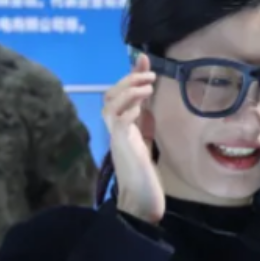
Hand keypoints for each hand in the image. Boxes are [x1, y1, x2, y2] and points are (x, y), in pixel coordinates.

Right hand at [103, 54, 164, 223]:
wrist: (140, 201)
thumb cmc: (144, 174)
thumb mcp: (148, 141)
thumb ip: (146, 123)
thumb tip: (148, 104)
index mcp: (124, 126)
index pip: (122, 94)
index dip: (131, 75)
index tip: (143, 59)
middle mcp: (117, 129)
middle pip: (111, 96)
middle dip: (128, 80)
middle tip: (148, 73)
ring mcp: (117, 138)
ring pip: (111, 105)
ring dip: (129, 91)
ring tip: (147, 87)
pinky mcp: (122, 147)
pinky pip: (119, 123)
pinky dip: (129, 111)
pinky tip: (141, 108)